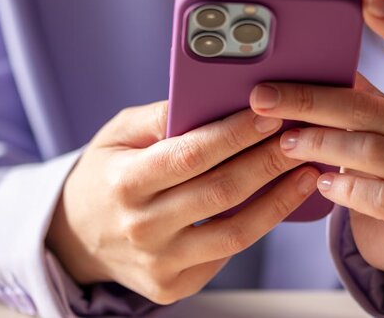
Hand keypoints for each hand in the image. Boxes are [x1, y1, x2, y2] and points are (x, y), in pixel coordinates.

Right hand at [46, 101, 317, 303]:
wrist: (76, 237)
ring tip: (307, 171)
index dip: (235, 135)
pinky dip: (259, 224)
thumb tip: (211, 98)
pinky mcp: (174, 285)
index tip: (270, 115)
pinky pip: (227, 253)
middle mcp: (141, 228)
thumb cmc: (105, 175)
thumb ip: (160, 117)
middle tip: (302, 137)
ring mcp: (159, 263)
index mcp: (124, 182)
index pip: (190, 155)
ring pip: (235, 232)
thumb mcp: (117, 135)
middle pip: (221, 192)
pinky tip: (280, 200)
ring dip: (279, 199)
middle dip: (268, 161)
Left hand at [249, 0, 383, 283]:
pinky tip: (320, 182)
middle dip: (312, 101)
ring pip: (374, 152)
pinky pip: (382, 198)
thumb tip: (295, 61)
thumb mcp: (374, 124)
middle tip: (263, 97)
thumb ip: (353, 94)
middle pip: (374, 109)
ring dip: (319, 144)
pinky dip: (345, 187)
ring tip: (284, 141)